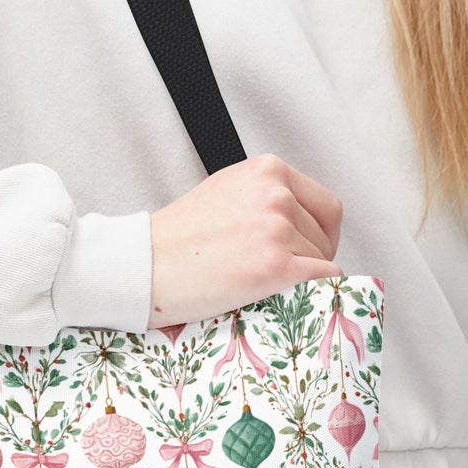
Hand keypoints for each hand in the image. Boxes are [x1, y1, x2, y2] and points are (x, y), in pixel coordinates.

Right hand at [147, 153, 342, 327]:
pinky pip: (322, 281)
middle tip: (282, 274)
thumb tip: (301, 223)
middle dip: (311, 257)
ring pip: (322, 261)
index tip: (308, 250)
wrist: (142, 266)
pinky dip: (312, 293)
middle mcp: (276, 194)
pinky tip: (285, 296)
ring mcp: (277, 230)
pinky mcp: (275, 266)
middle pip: (326, 235)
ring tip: (263, 284)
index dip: (321, 234)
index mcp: (267, 171)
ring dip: (301, 277)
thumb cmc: (175, 239)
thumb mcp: (226, 193)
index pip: (325, 205)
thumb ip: (265, 197)